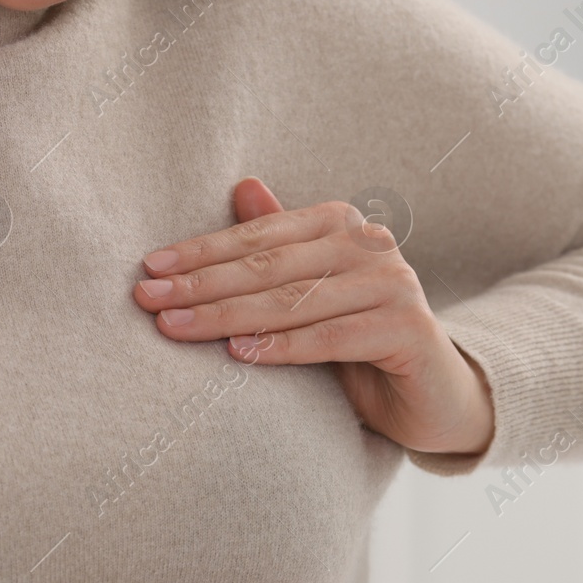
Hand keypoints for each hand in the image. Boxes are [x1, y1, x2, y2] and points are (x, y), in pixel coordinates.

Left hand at [131, 178, 494, 455]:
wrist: (436, 397)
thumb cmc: (361, 343)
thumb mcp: (312, 294)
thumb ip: (279, 248)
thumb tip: (242, 185)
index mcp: (341, 225)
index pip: (258, 236)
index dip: (201, 252)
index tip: (149, 270)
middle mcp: (370, 245)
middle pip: (269, 267)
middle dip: (202, 283)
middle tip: (146, 299)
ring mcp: (393, 285)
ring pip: (293, 301)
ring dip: (227, 315)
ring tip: (176, 328)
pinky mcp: (406, 329)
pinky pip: (331, 338)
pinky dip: (281, 346)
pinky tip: (238, 353)